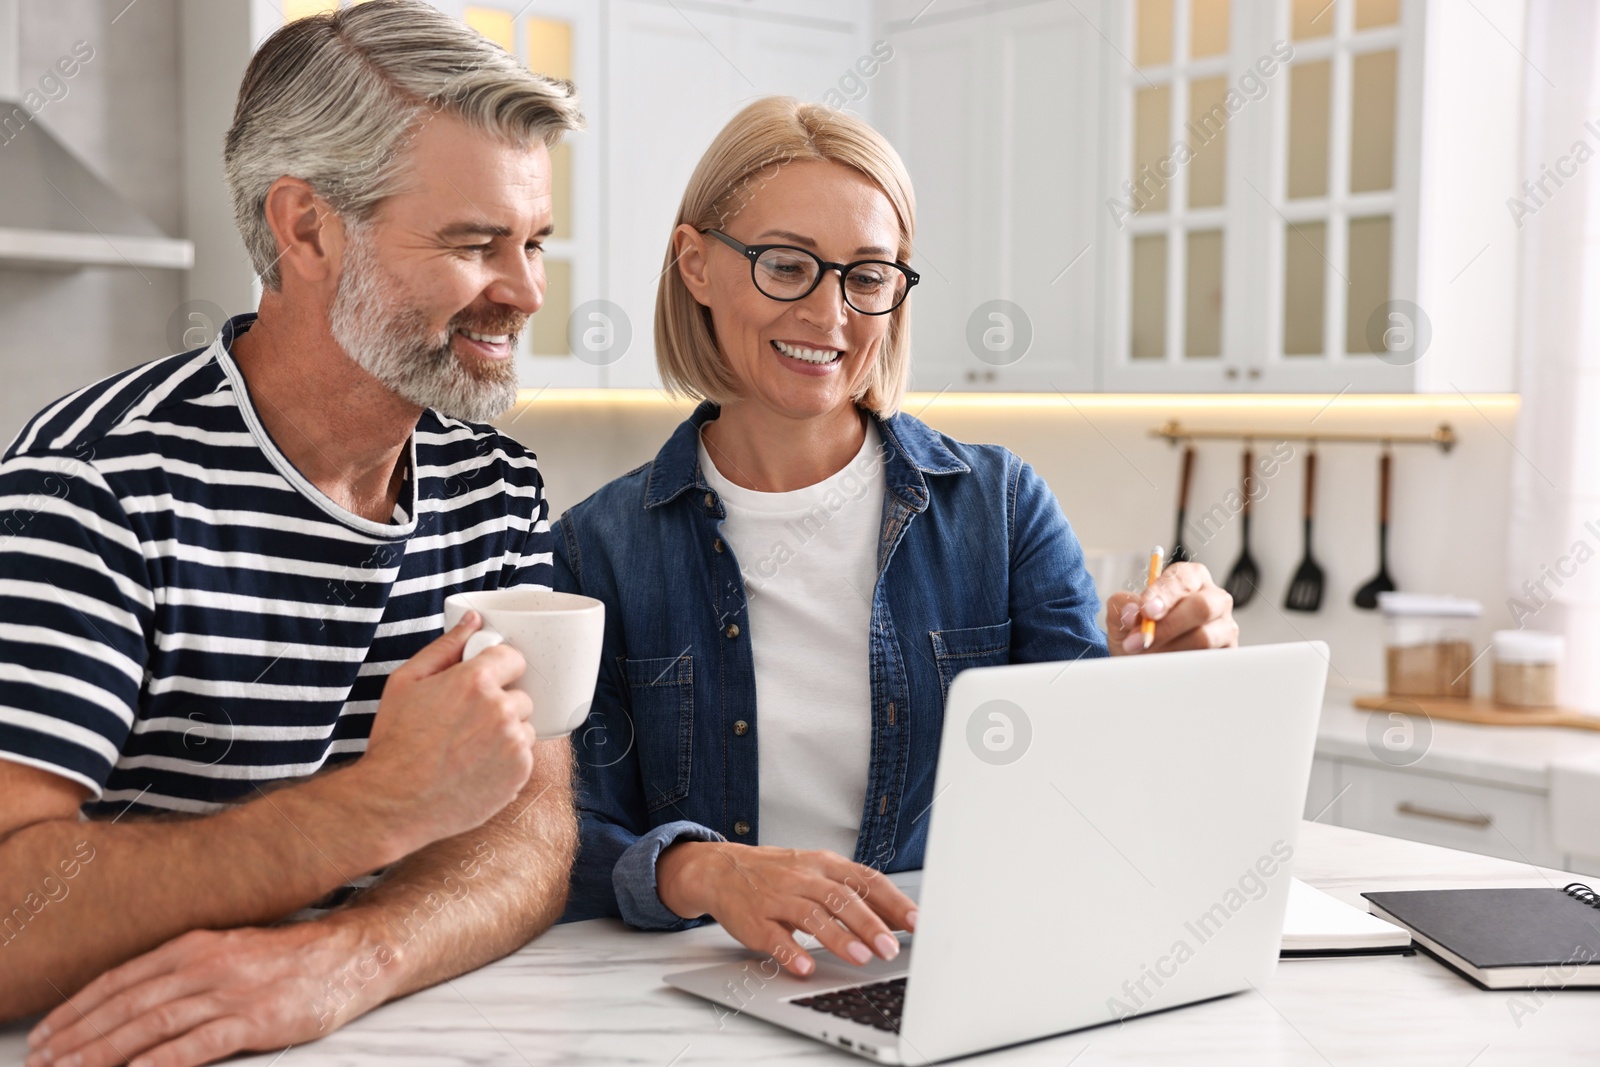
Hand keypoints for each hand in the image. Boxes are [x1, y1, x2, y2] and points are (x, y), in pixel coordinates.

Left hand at [25, 920, 390, 1066]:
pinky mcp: (257, 1020)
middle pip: (126, 1005)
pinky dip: (162, 1060)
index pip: (120, 980)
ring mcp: (231, 992)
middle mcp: (206, 964)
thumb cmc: (287, 960)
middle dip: (78, 1037)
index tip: (45, 1036)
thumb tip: (132, 1002)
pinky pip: (199, 1044)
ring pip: (152, 1025)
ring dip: (104, 1051)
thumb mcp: (227, 953)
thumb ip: (183, 973)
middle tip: (43, 1063)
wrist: (350, 955)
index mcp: (195, 945)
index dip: (76, 1009)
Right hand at [357, 611, 535, 848]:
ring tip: (470, 749)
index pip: (513, 657)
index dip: (498, 669)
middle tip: (467, 723)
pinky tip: (476, 768)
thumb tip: (473, 619)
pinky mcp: (521, 773)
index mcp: (475, 681)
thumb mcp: (405, 683)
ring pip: (524, 727)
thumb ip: (445, 647)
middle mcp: (501, 709)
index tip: (485, 683)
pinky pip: (525, 757)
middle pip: (520, 695)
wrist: (394, 802)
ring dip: (506, 734)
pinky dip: (507, 762)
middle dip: (499, 704)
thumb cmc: (395, 742)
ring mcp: (514, 743)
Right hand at [656, 842, 916, 976]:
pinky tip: (804, 966)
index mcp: (824, 865)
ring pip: (812, 915)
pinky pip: (773, 936)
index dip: (892, 901)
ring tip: (860, 957)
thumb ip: (854, 892)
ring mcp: (778, 898)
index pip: (865, 880)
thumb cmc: (779, 873)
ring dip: (838, 937)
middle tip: (890, 948)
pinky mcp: (755, 920)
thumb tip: (898, 918)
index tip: (915, 922)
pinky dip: (789, 951)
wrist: (722, 869)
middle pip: (841, 898)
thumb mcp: (817, 871)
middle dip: (869, 924)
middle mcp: (803, 878)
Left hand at [1105, 560, 1238, 654]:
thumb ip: (1122, 606)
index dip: (1164, 593)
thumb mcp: (1121, 617)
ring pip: (1205, 637)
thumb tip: (1131, 610)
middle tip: (1142, 640)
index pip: (1183, 577)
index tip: (1146, 611)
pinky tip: (1166, 665)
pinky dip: (1182, 665)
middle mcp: (1213, 599)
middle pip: (1202, 606)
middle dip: (1168, 625)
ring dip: (1171, 648)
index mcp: (1190, 579)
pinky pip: (1209, 660)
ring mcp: (1224, 627)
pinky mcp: (1227, 653)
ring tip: (1147, 655)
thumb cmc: (1137, 634)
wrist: (1144, 665)